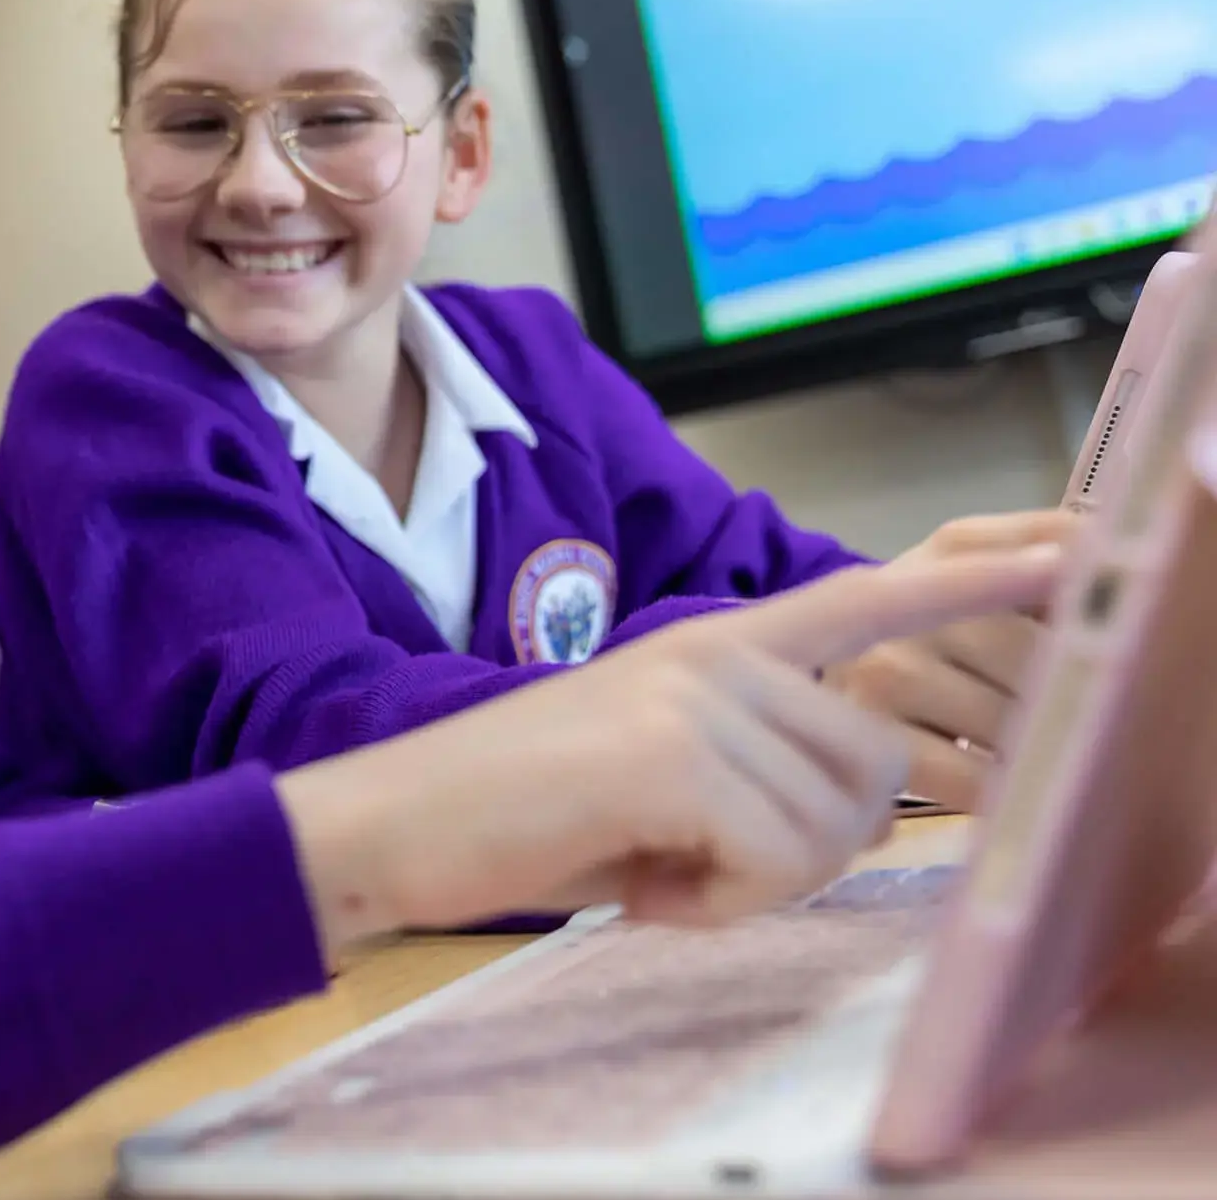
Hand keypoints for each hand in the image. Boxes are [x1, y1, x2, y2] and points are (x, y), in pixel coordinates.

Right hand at [275, 545, 1062, 953]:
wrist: (389, 820)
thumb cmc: (512, 809)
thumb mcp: (651, 773)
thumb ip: (745, 761)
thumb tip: (837, 809)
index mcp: (712, 646)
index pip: (862, 601)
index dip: (974, 580)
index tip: (1068, 555)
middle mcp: (717, 653)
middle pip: (871, 768)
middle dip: (806, 849)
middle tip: (695, 866)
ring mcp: (696, 696)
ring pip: (825, 826)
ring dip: (749, 882)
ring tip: (647, 865)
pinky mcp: (670, 756)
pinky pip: (767, 861)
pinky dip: (711, 902)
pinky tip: (637, 885)